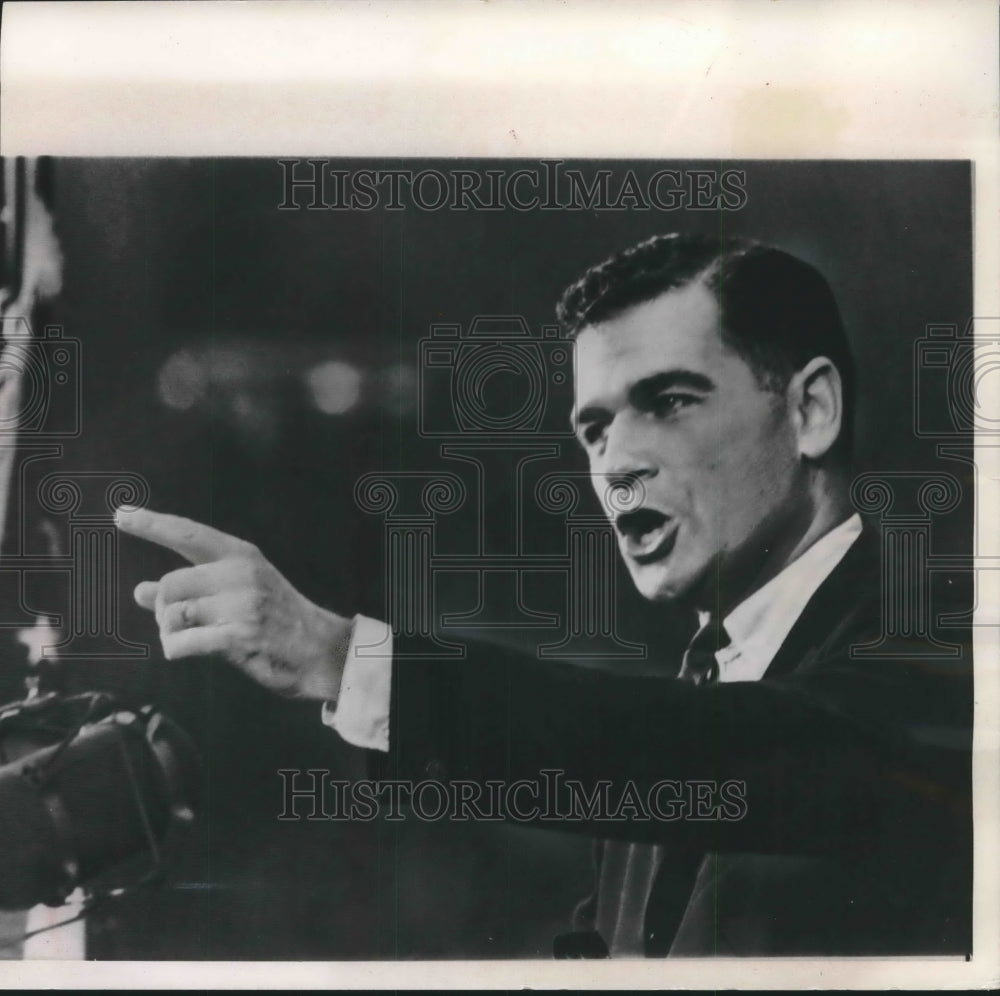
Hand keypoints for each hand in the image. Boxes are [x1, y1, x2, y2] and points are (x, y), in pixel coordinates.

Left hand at [116, 507, 352, 700]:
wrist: (322, 651)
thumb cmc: (278, 621)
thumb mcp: (240, 593)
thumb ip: (191, 590)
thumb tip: (139, 590)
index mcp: (242, 556)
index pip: (189, 535)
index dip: (153, 524)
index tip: (122, 514)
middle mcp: (241, 574)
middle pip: (169, 584)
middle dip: (163, 608)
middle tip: (177, 623)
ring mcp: (242, 605)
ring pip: (172, 614)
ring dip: (169, 632)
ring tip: (187, 640)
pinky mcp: (238, 636)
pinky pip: (182, 642)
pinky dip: (175, 649)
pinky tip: (185, 651)